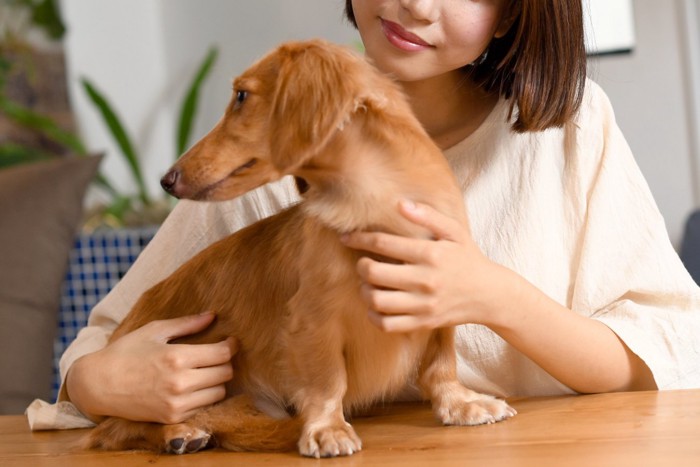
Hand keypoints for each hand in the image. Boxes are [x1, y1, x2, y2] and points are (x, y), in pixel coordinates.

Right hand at [66, 312, 235, 423]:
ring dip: (217, 381)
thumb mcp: (154, 330)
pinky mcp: (172, 417)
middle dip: (225, 362)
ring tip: (205, 371)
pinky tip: (194, 386)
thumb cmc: (126, 352)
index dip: (230, 346)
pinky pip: (203, 406)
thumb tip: (212, 315)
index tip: (230, 341)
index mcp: (176, 357)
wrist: (98, 385)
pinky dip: (204, 396)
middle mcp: (180, 383)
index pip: (222, 354)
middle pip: (225, 374)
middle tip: (216, 355)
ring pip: (218, 392)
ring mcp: (176, 403)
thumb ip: (187, 324)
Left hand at [341, 200, 514, 332]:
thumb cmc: (467, 258)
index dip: (359, 239)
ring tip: (369, 284)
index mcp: (430, 254)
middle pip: (373, 273)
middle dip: (361, 265)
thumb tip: (399, 204)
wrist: (489, 294)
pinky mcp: (423, 323)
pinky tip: (376, 305)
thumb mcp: (454, 231)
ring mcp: (423, 305)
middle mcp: (425, 280)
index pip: (383, 243)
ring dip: (364, 290)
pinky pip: (387, 324)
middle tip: (363, 263)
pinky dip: (374, 315)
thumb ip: (427, 215)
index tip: (346, 237)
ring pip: (376, 300)